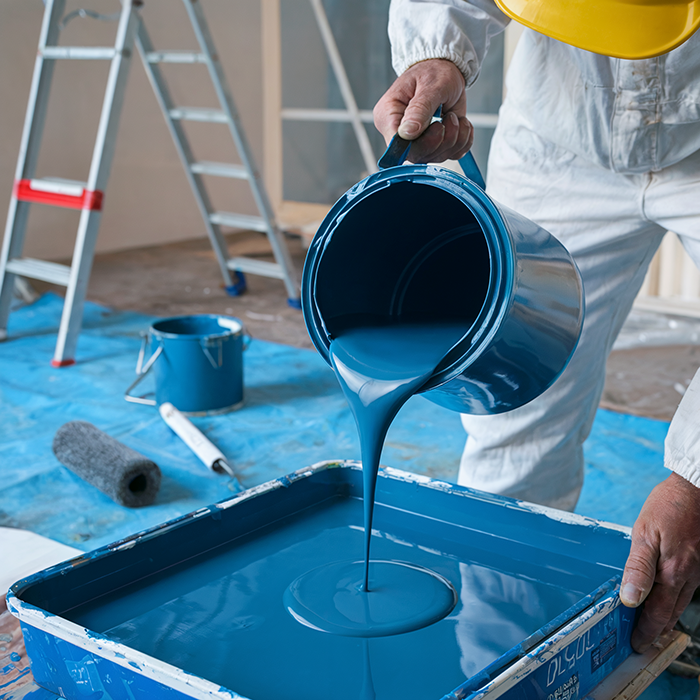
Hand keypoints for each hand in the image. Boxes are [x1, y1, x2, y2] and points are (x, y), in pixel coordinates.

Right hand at [373, 59, 472, 162]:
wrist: (447, 69)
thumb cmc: (434, 71)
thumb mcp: (429, 85)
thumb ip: (419, 109)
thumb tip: (407, 133)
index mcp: (388, 117)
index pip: (397, 145)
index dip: (420, 143)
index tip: (437, 125)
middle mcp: (400, 134)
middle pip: (418, 156)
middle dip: (441, 140)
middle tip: (449, 117)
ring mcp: (417, 143)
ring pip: (437, 157)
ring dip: (455, 138)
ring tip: (453, 116)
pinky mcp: (434, 146)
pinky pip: (451, 155)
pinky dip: (463, 140)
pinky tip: (459, 123)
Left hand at [620, 471, 699, 651]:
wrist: (697, 488)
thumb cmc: (669, 506)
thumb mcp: (644, 533)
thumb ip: (637, 568)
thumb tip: (629, 598)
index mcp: (672, 572)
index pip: (656, 612)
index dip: (646, 631)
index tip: (636, 643)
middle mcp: (689, 576)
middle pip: (671, 611)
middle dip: (657, 629)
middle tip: (643, 642)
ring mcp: (699, 570)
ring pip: (682, 601)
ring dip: (668, 615)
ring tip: (656, 626)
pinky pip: (690, 587)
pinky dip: (678, 598)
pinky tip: (671, 596)